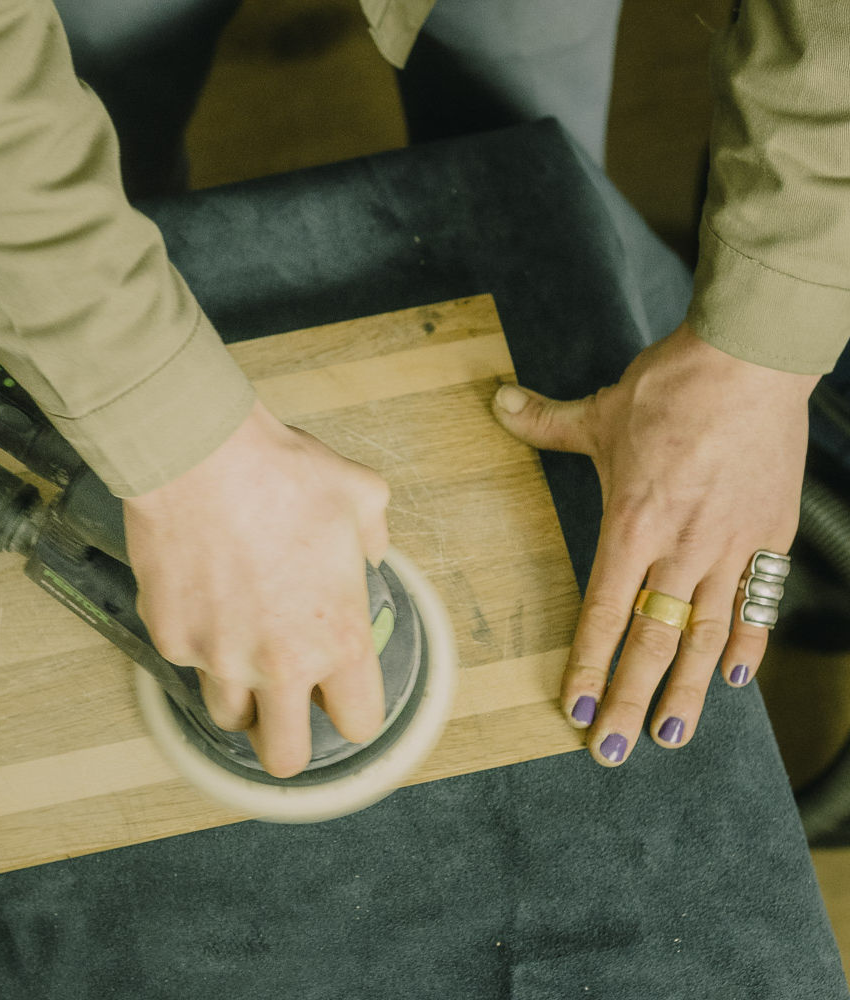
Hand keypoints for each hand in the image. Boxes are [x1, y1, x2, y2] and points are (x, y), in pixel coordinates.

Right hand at [123, 400, 389, 777]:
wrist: (202, 452)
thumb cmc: (285, 472)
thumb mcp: (361, 496)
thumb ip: (375, 538)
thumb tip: (371, 553)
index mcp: (338, 637)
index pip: (360, 722)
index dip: (354, 712)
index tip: (343, 699)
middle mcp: (281, 663)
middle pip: (287, 757)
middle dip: (291, 742)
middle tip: (287, 712)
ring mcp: (220, 658)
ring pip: (229, 718)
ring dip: (241, 696)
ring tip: (243, 648)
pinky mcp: (172, 640)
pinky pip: (188, 661)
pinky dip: (198, 642)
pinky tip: (204, 598)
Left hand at [493, 321, 818, 765]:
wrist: (749, 362)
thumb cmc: (671, 389)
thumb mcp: (599, 411)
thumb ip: (545, 421)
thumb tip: (499, 402)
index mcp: (631, 526)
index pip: (602, 613)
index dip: (587, 666)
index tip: (574, 709)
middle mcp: (679, 550)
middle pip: (651, 643)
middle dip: (629, 701)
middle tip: (612, 750)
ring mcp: (729, 548)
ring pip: (706, 638)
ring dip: (687, 693)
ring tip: (672, 738)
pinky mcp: (768, 535)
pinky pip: (756, 603)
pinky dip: (746, 644)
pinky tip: (733, 679)